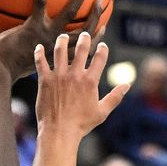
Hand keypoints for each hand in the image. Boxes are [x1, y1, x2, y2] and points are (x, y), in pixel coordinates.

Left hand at [0, 0, 106, 78]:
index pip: (86, 47)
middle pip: (85, 30)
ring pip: (70, 13)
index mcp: (61, 55)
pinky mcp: (34, 26)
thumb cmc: (12, 65)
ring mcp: (47, 34)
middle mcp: (58, 45)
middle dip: (97, 14)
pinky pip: (40, 1)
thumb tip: (37, 43)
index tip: (103, 26)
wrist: (0, 69)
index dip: (96, 36)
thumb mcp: (32, 63)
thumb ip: (40, 54)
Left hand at [33, 32, 128, 150]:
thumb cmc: (81, 125)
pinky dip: (39, 53)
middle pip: (81, 49)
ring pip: (60, 51)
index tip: (102, 44)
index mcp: (90, 81)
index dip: (102, 49)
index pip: (99, 58)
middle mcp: (75, 75)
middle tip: (84, 34)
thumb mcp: (102, 112)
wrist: (59, 132)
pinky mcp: (45, 80)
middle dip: (84, 38)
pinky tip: (39, 47)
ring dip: (63, 40)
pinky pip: (41, 62)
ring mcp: (59, 76)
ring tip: (63, 36)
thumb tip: (127, 85)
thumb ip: (115, 97)